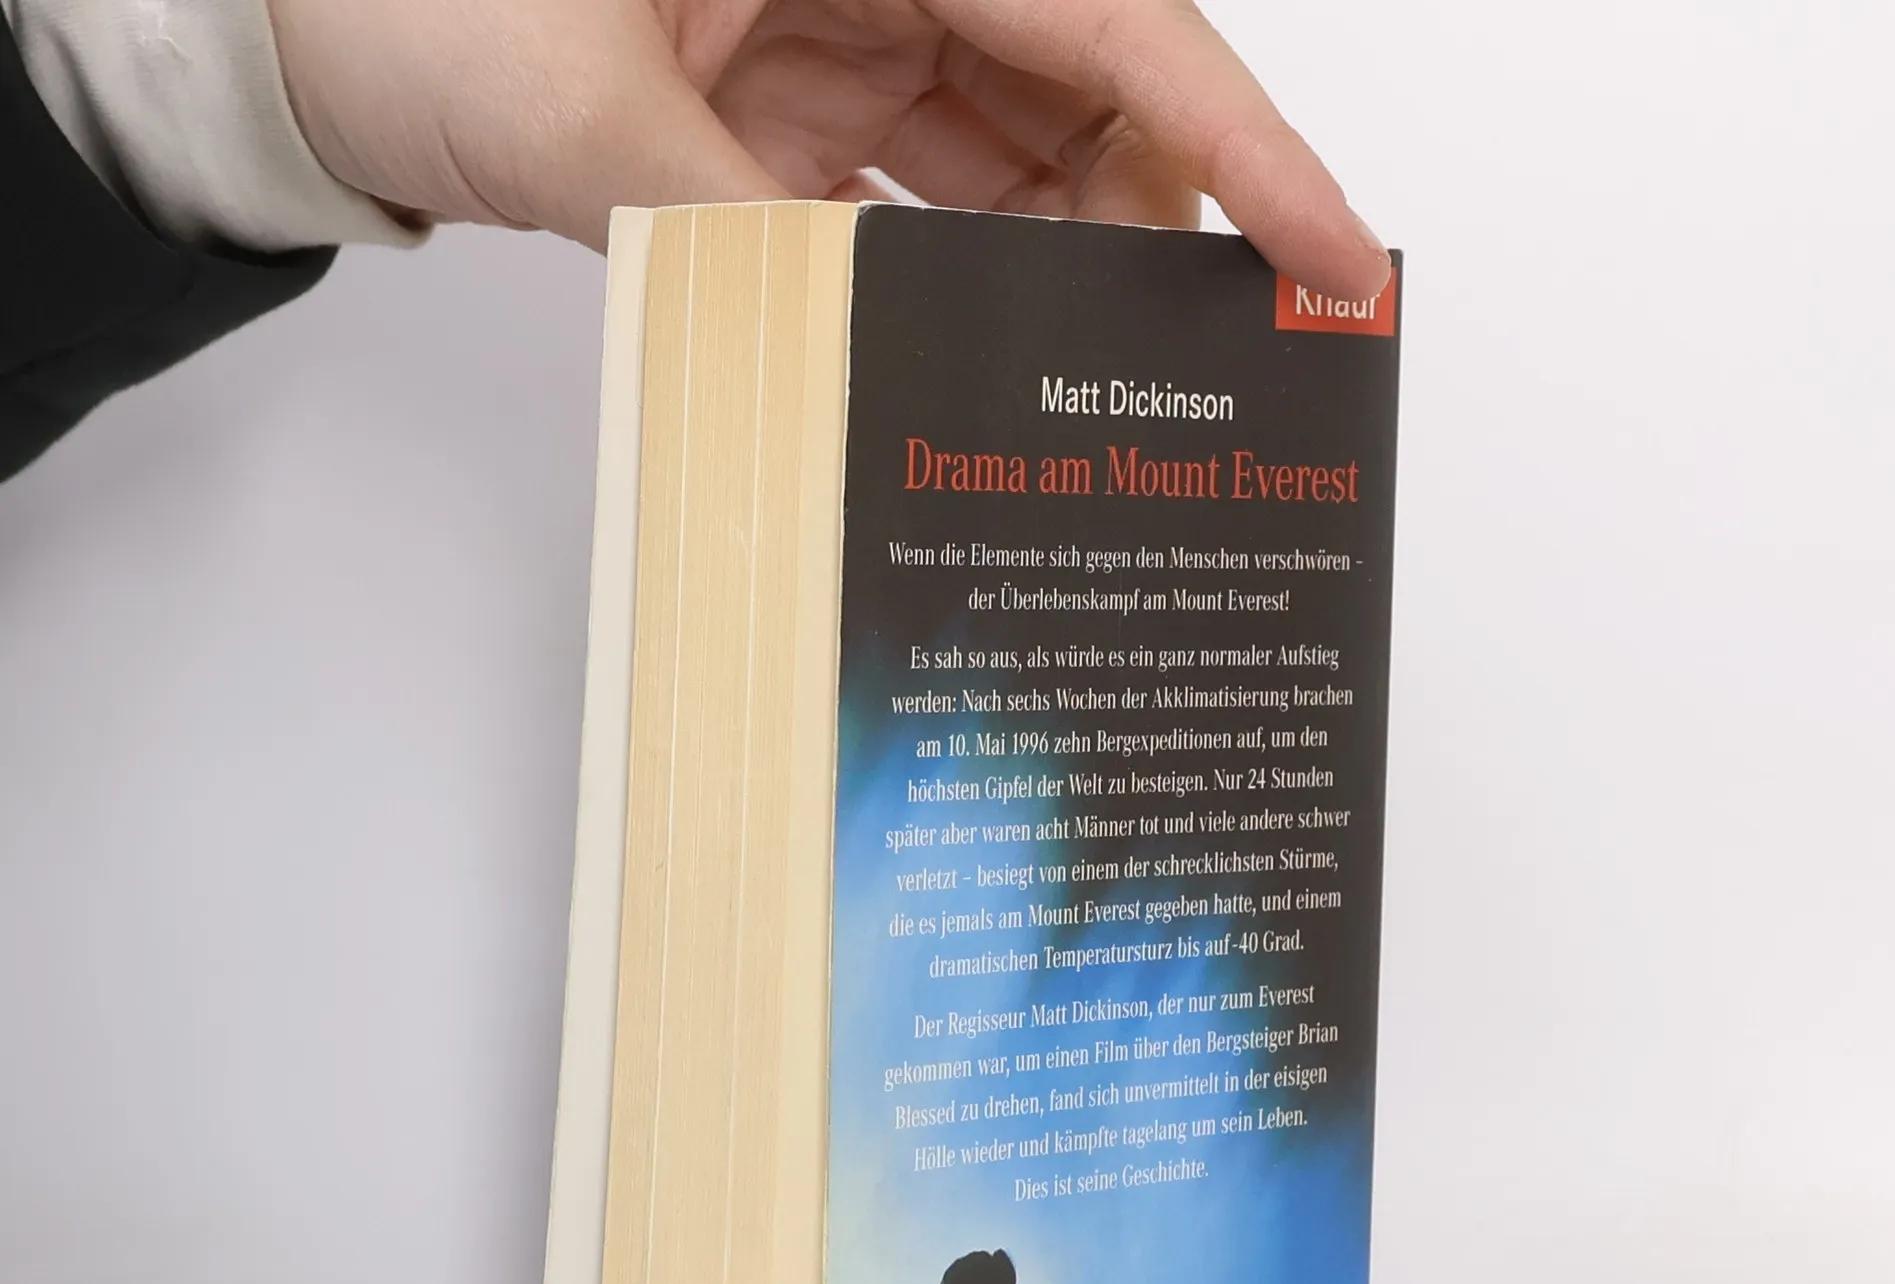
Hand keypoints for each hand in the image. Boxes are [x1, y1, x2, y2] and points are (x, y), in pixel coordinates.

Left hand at [266, 0, 1387, 296]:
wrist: (300, 32)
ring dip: (1053, 258)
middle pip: (1086, 84)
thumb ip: (744, 226)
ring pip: (1016, 146)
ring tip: (1077, 373)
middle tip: (1184, 355)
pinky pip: (923, 189)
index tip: (1329, 244)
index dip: (1236, 135)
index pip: (1106, 16)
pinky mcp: (796, 100)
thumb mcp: (575, 107)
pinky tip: (964, 348)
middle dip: (1145, 218)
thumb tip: (888, 350)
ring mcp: (841, 29)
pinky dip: (954, 269)